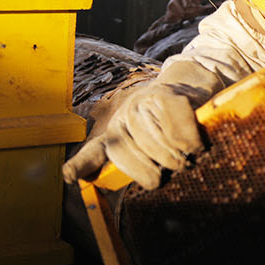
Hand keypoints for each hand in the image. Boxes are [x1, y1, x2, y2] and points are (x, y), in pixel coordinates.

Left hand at [63, 81, 204, 189]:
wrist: (190, 84)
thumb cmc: (170, 124)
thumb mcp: (152, 144)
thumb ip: (144, 162)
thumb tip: (154, 180)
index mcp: (115, 133)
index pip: (94, 153)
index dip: (80, 166)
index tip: (68, 176)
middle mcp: (122, 118)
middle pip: (138, 160)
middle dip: (159, 172)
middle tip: (174, 167)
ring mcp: (140, 104)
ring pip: (160, 148)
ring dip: (179, 157)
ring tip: (186, 154)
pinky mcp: (164, 96)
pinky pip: (177, 133)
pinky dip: (190, 143)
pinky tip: (195, 146)